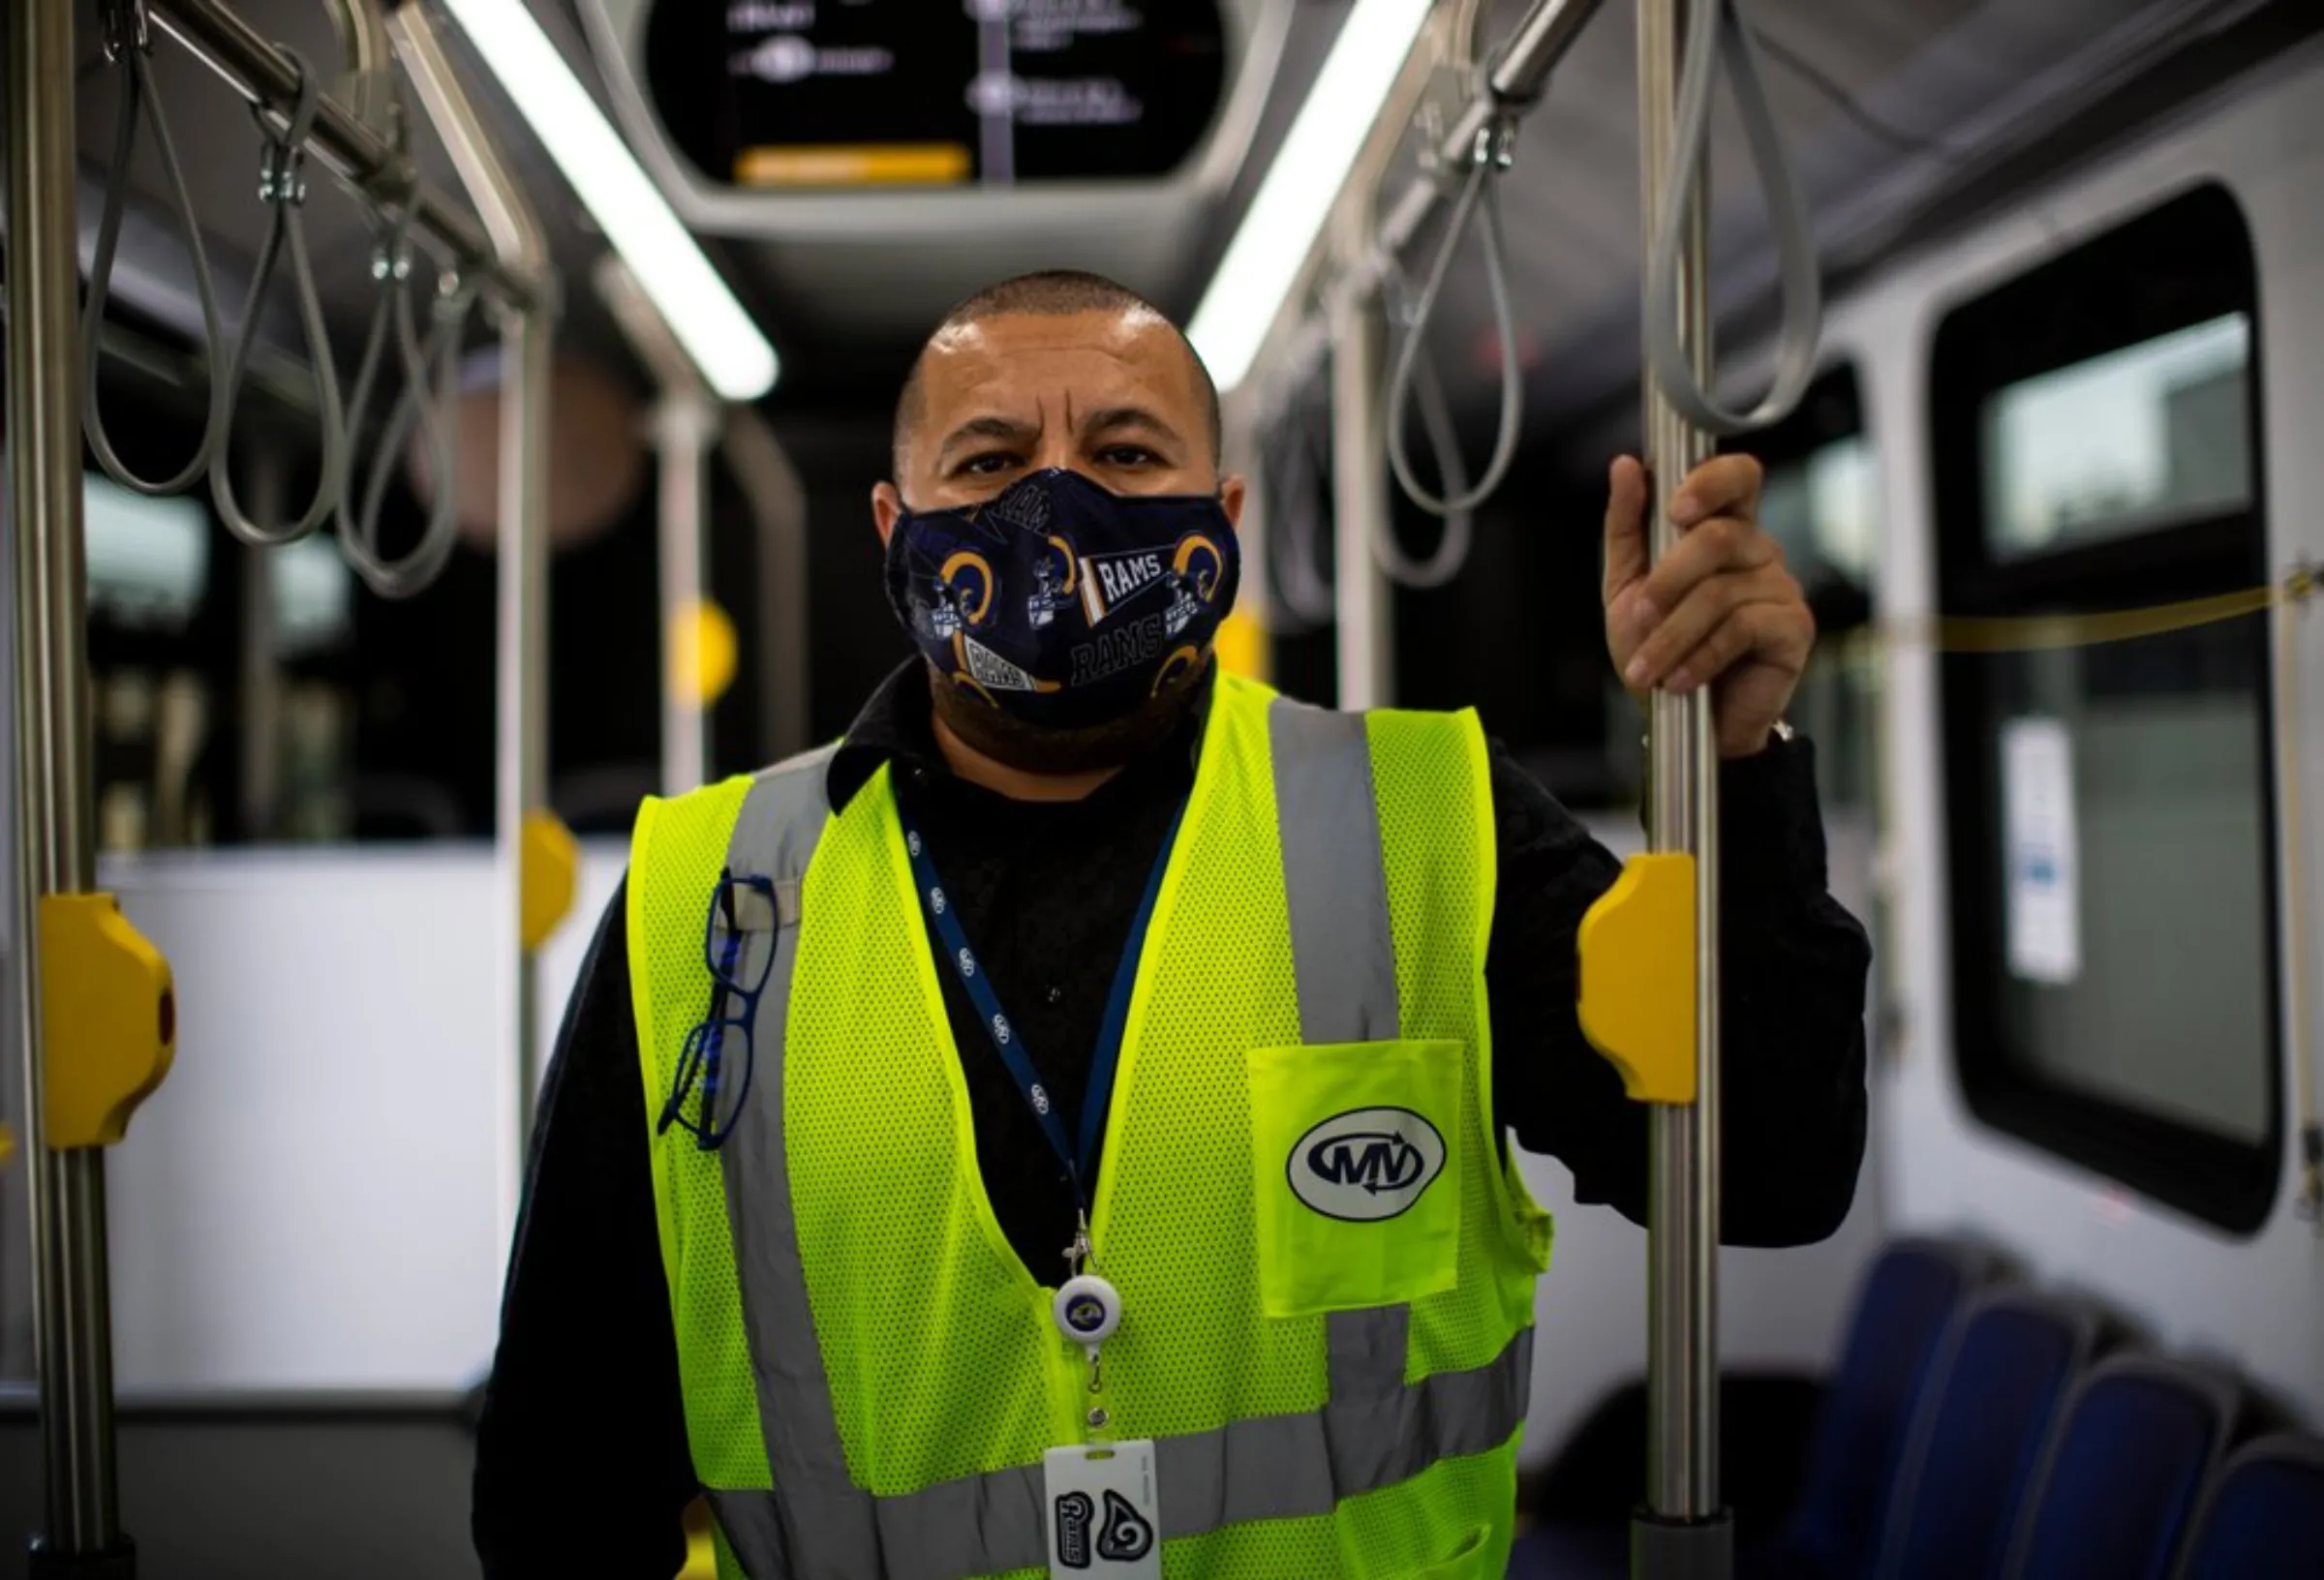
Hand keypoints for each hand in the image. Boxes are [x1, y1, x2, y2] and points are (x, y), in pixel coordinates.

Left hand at [1601, 453, 1813, 758]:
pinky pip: (1743, 628)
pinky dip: (1701, 656)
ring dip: (1672, 635)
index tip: (1674, 510)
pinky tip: (1681, 680)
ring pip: (1722, 592)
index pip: (1737, 476)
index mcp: (1724, 529)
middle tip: (1640, 619)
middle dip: (1667, 582)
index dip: (1710, 481)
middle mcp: (1759, 550)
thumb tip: (1625, 464)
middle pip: (1719, 538)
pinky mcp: (1794, 628)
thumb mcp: (1627, 586)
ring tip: (1648, 670)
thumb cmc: (1660, 648)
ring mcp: (1781, 587)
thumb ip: (1627, 526)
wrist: (1683, 720)